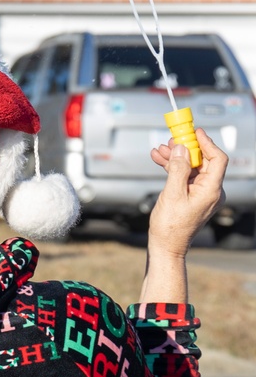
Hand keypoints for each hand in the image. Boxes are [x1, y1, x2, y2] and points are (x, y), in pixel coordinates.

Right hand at [149, 128, 226, 256]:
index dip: (207, 143)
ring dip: (176, 157)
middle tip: (172, 138)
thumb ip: (178, 169)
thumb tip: (182, 148)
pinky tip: (159, 160)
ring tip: (159, 150)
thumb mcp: (172, 194)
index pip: (217, 159)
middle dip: (187, 148)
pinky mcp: (192, 196)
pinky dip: (173, 168)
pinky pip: (185, 176)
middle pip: (203, 161)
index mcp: (211, 190)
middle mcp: (211, 191)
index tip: (195, 132)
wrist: (167, 245)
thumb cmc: (170, 225)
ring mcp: (202, 194)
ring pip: (192, 168)